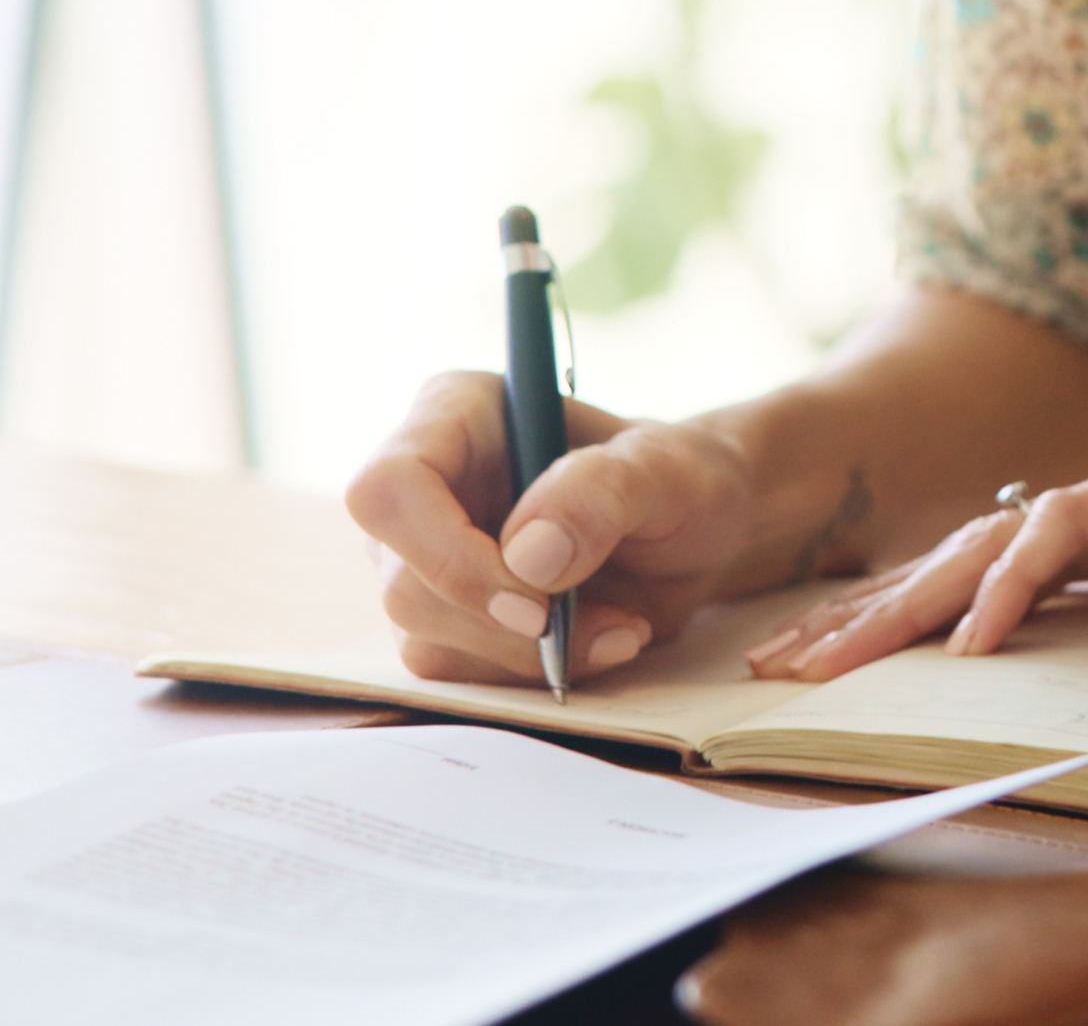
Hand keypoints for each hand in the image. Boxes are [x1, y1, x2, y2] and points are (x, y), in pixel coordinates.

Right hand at [344, 371, 761, 686]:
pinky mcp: (445, 613)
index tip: (536, 603)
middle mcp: (424, 483)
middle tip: (607, 624)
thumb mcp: (668, 469)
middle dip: (504, 624)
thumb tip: (527, 558)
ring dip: (529, 655)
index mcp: (458, 414)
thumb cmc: (679, 476)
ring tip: (620, 626)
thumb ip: (602, 492)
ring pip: (424, 637)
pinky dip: (533, 673)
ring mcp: (424, 553)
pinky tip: (599, 640)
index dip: (446, 556)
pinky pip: (458, 670)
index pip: (389, 489)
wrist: (697, 530)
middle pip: (402, 582)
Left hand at [743, 348, 1087, 680]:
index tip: (853, 661)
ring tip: (828, 663)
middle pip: (959, 554)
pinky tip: (968, 645)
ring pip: (984, 544)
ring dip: (899, 607)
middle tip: (781, 664)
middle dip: (866, 612)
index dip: (919, 611)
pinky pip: (1063, 539)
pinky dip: (1009, 591)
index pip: (998, 565)